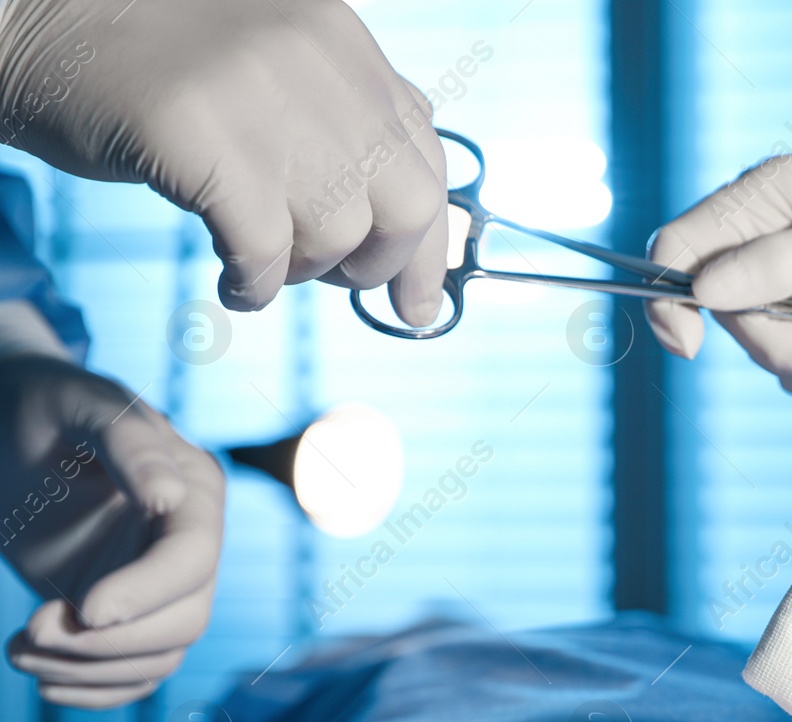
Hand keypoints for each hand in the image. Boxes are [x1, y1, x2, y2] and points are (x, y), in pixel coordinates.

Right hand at [0, 0, 445, 323]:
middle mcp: (316, 57)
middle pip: (405, 203)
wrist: (35, 18)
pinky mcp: (197, 128)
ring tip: (261, 268)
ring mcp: (259, 88)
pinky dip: (255, 286)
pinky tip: (234, 284)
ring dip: (302, 274)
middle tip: (334, 284)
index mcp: (343, 42)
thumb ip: (343, 123)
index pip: (427, 158)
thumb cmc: (154, 64)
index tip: (419, 302)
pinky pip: (262, 247)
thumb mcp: (274, 72)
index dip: (431, 243)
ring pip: (337, 232)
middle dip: (381, 266)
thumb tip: (411, 223)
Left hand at [0, 355, 223, 708]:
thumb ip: (129, 441)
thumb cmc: (47, 406)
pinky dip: (93, 692)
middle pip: (185, 620)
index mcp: (195, 491)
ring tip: (18, 649)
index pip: (194, 559)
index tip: (81, 611)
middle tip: (28, 633)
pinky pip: (137, 676)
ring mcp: (163, 584)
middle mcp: (192, 543)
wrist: (16, 428)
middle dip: (108, 644)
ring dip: (89, 671)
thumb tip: (169, 497)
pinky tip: (42, 676)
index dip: (146, 593)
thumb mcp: (81, 405)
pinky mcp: (132, 615)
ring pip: (161, 657)